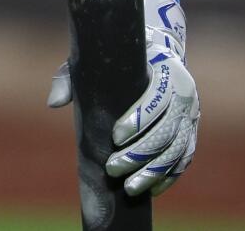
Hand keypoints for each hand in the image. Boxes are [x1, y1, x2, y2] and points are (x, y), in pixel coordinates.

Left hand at [47, 0, 198, 198]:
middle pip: (166, 130)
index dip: (138, 120)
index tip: (115, 137)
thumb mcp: (94, 60)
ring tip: (129, 187)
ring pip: (176, 149)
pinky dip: (169, 176)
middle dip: (139, 154)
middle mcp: (184, 94)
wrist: (158, 54)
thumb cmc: (119, 60)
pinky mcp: (191, 131)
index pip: (156, 98)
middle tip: (112, 169)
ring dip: (154, 172)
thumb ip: (71, 78)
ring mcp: (190, 115)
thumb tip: (53, 103)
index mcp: (165, 71)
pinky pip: (184, 158)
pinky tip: (152, 190)